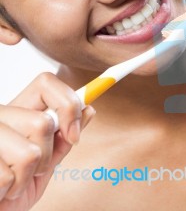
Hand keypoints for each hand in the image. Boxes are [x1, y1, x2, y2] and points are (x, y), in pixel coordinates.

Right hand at [0, 72, 94, 210]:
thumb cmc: (15, 185)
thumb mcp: (45, 162)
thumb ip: (63, 138)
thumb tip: (88, 110)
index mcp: (18, 110)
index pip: (46, 83)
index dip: (68, 103)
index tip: (74, 134)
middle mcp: (0, 114)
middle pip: (43, 122)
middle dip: (46, 155)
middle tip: (31, 169)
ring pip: (30, 153)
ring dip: (27, 177)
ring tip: (14, 181)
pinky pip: (9, 177)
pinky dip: (10, 190)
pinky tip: (1, 189)